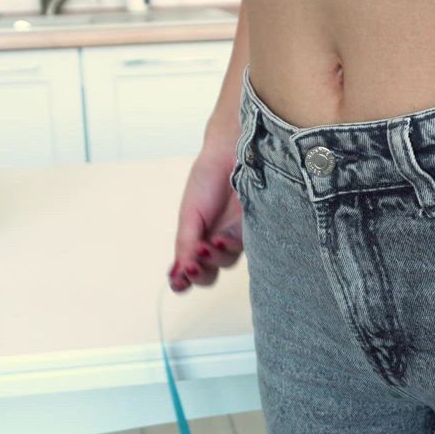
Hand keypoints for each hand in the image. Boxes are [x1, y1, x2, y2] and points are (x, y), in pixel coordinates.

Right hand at [167, 146, 244, 291]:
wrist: (230, 153)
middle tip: (191, 266)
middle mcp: (216, 242)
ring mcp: (237, 237)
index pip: (189, 269)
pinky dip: (229, 248)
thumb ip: (185, 244)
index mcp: (197, 238)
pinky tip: (220, 239)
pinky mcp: (257, 230)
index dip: (183, 280)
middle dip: (198, 275)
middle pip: (209, 274)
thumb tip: (179, 274)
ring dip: (213, 259)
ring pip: (226, 263)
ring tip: (205, 245)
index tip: (177, 280)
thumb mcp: (190, 214)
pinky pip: (246, 250)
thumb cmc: (208, 180)